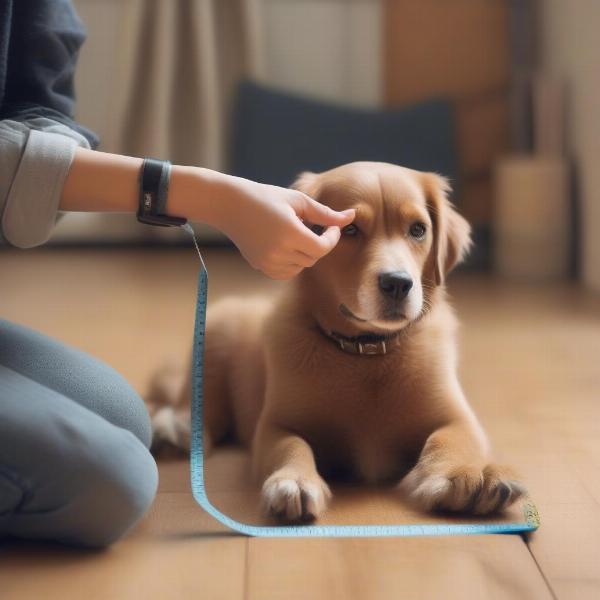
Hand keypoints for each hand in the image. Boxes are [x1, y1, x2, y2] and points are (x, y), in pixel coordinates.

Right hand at [211, 174, 354, 278]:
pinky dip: (293, 263)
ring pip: (302, 266)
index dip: (332, 238)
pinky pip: (287, 272)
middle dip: (319, 244)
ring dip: (306, 253)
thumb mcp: (298, 201)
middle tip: (313, 226)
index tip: (333, 227)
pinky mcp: (261, 267)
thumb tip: (352, 217)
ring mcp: (268, 262)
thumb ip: (326, 213)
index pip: (322, 248)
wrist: (229, 205)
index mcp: (289, 233)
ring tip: (296, 232)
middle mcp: (278, 252)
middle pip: (313, 258)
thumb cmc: (265, 197)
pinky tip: (286, 245)